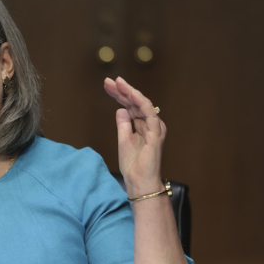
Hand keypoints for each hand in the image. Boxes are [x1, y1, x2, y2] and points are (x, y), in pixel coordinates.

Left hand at [103, 77, 164, 195]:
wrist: (139, 183)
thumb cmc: (133, 165)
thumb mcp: (123, 141)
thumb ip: (123, 125)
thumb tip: (120, 109)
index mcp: (143, 125)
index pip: (130, 105)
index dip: (119, 94)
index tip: (107, 85)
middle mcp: (150, 124)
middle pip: (135, 103)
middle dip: (122, 90)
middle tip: (109, 80)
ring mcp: (155, 128)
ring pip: (143, 104)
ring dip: (130, 92)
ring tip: (118, 83)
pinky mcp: (156, 134)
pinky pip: (150, 115)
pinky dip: (142, 103)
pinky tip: (132, 94)